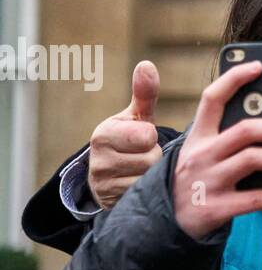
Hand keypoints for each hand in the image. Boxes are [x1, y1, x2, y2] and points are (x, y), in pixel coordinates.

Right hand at [89, 61, 164, 209]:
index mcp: (103, 134)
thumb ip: (144, 93)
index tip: (143, 137)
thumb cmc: (130, 138)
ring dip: (152, 175)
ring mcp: (102, 185)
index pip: (145, 136)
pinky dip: (146, 191)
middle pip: (150, 159)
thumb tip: (146, 65)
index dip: (151, 137)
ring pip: (148, 179)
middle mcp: (98, 161)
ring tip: (141, 170)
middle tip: (145, 155)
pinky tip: (140, 186)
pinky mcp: (110, 204)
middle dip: (154, 157)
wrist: (110, 174)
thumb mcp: (137, 116)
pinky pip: (143, 196)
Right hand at [171, 62, 261, 239]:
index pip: (212, 98)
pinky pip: (258, 199)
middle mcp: (200, 155)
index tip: (259, 65)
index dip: (235, 78)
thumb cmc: (195, 181)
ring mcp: (207, 182)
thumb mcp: (199, 155)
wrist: (162, 227)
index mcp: (197, 138)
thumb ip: (226, 138)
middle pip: (247, 129)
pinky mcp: (216, 209)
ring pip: (255, 159)